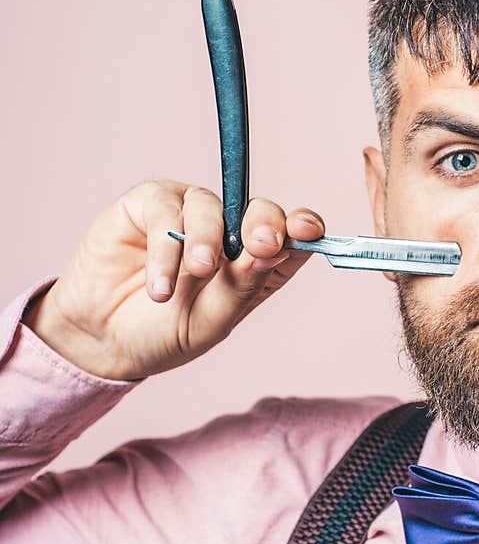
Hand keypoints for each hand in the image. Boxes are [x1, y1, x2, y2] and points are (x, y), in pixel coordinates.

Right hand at [23, 179, 324, 379]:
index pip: (290, 235)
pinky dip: (165, 247)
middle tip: (258, 247)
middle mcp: (227, 231)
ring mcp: (188, 215)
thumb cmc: (165, 331)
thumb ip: (244, 284)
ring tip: (196, 274)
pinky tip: (159, 286)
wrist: (105, 338)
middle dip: (263, 224)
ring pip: (211, 206)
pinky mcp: (148, 205)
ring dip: (206, 240)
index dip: (302, 227)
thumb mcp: (213, 319)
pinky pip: (165, 210)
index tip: (307, 230)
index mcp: (255, 261)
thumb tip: (275, 248)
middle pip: (259, 209)